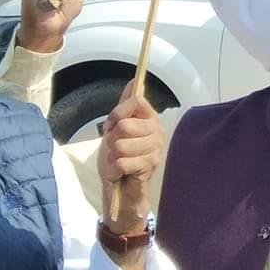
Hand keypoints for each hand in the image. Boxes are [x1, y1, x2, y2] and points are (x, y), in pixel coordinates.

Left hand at [99, 86, 164, 263]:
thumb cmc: (119, 158)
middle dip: (111, 140)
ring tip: (118, 163)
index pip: (136, 101)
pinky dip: (114, 171)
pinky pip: (122, 162)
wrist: (121, 190)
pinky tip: (120, 174)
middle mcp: (157, 130)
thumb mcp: (117, 129)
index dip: (118, 113)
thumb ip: (125, 106)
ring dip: (112, 158)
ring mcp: (156, 148)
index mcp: (150, 118)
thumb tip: (134, 80)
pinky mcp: (150, 165)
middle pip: (124, 125)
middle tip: (115, 151)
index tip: (112, 127)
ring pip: (120, 145)